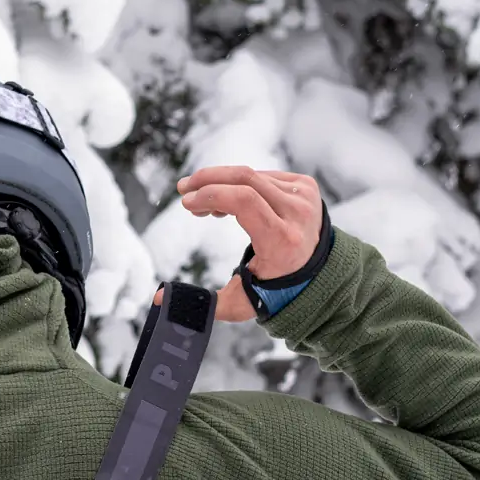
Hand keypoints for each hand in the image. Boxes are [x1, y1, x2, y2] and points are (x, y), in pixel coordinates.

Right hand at [169, 166, 325, 321]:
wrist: (320, 278)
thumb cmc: (275, 291)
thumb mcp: (241, 303)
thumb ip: (202, 303)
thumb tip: (159, 298)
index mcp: (283, 241)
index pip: (245, 201)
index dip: (211, 195)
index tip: (187, 203)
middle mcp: (297, 214)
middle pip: (245, 180)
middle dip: (208, 180)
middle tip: (184, 190)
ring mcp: (305, 196)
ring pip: (252, 176)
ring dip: (221, 182)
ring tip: (200, 201)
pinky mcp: (306, 186)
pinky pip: (264, 177)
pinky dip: (240, 184)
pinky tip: (226, 197)